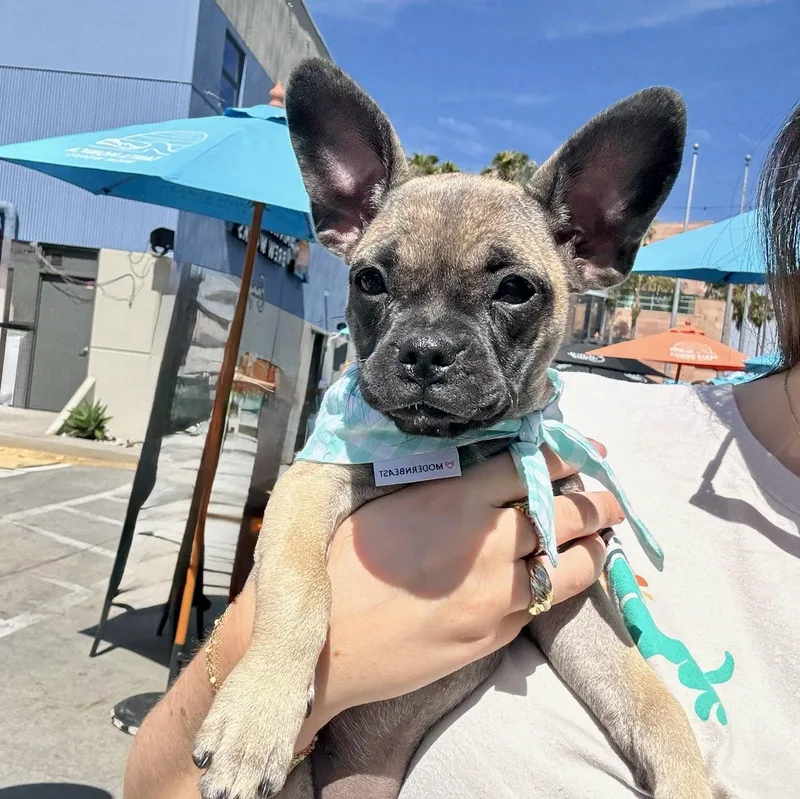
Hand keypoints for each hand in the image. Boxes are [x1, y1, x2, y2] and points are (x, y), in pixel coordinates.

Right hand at [309, 444, 621, 729]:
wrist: (328, 646)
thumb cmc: (345, 565)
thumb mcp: (390, 506)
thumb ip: (443, 489)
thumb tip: (483, 477)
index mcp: (454, 500)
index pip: (526, 466)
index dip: (563, 456)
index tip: (584, 451)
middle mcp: (486, 544)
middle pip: (562, 514)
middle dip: (595, 503)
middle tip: (611, 498)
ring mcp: (496, 595)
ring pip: (570, 567)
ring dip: (593, 548)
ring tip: (602, 538)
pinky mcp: (495, 636)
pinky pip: (542, 606)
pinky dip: (560, 586)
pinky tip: (564, 578)